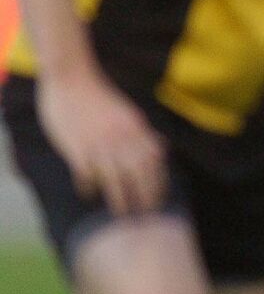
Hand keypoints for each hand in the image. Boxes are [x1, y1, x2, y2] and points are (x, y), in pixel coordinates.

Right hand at [36, 70, 167, 214]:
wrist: (72, 78)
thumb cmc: (100, 98)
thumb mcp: (129, 114)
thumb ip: (143, 134)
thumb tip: (161, 149)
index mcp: (136, 129)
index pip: (154, 162)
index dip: (159, 182)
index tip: (160, 199)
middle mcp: (122, 138)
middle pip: (139, 174)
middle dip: (145, 196)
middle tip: (146, 214)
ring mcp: (100, 143)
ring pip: (115, 178)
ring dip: (120, 199)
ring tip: (122, 214)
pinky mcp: (78, 146)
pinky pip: (87, 173)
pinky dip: (89, 186)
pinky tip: (89, 194)